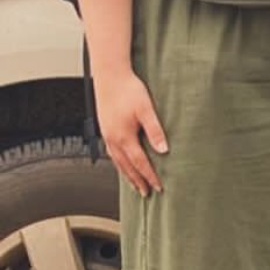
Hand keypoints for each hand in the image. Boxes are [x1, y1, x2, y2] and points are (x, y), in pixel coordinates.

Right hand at [93, 69, 167, 195]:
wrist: (110, 76)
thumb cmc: (129, 90)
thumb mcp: (146, 109)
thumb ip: (155, 130)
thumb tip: (164, 150)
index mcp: (124, 137)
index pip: (140, 163)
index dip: (150, 176)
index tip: (158, 187)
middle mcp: (113, 140)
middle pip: (127, 167)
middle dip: (138, 181)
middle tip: (146, 193)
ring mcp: (107, 136)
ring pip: (118, 162)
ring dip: (127, 175)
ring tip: (135, 185)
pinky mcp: (105, 130)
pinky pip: (112, 153)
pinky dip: (119, 163)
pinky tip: (122, 163)